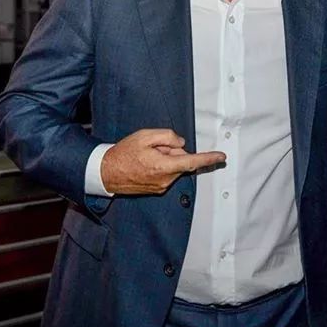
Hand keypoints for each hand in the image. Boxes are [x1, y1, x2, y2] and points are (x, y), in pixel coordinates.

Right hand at [101, 129, 225, 194]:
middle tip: (153, 147)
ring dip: (165, 159)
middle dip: (172, 151)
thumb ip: (167, 137)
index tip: (221, 157)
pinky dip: (161, 166)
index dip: (208, 159)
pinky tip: (145, 164)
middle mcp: (165, 179)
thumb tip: (181, 144)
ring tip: (145, 156)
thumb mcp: (144, 136)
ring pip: (173, 167)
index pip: (192, 162)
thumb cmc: (123, 154)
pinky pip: (166, 173)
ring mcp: (161, 186)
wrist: (106, 173)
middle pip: (180, 161)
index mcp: (163, 166)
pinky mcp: (157, 189)